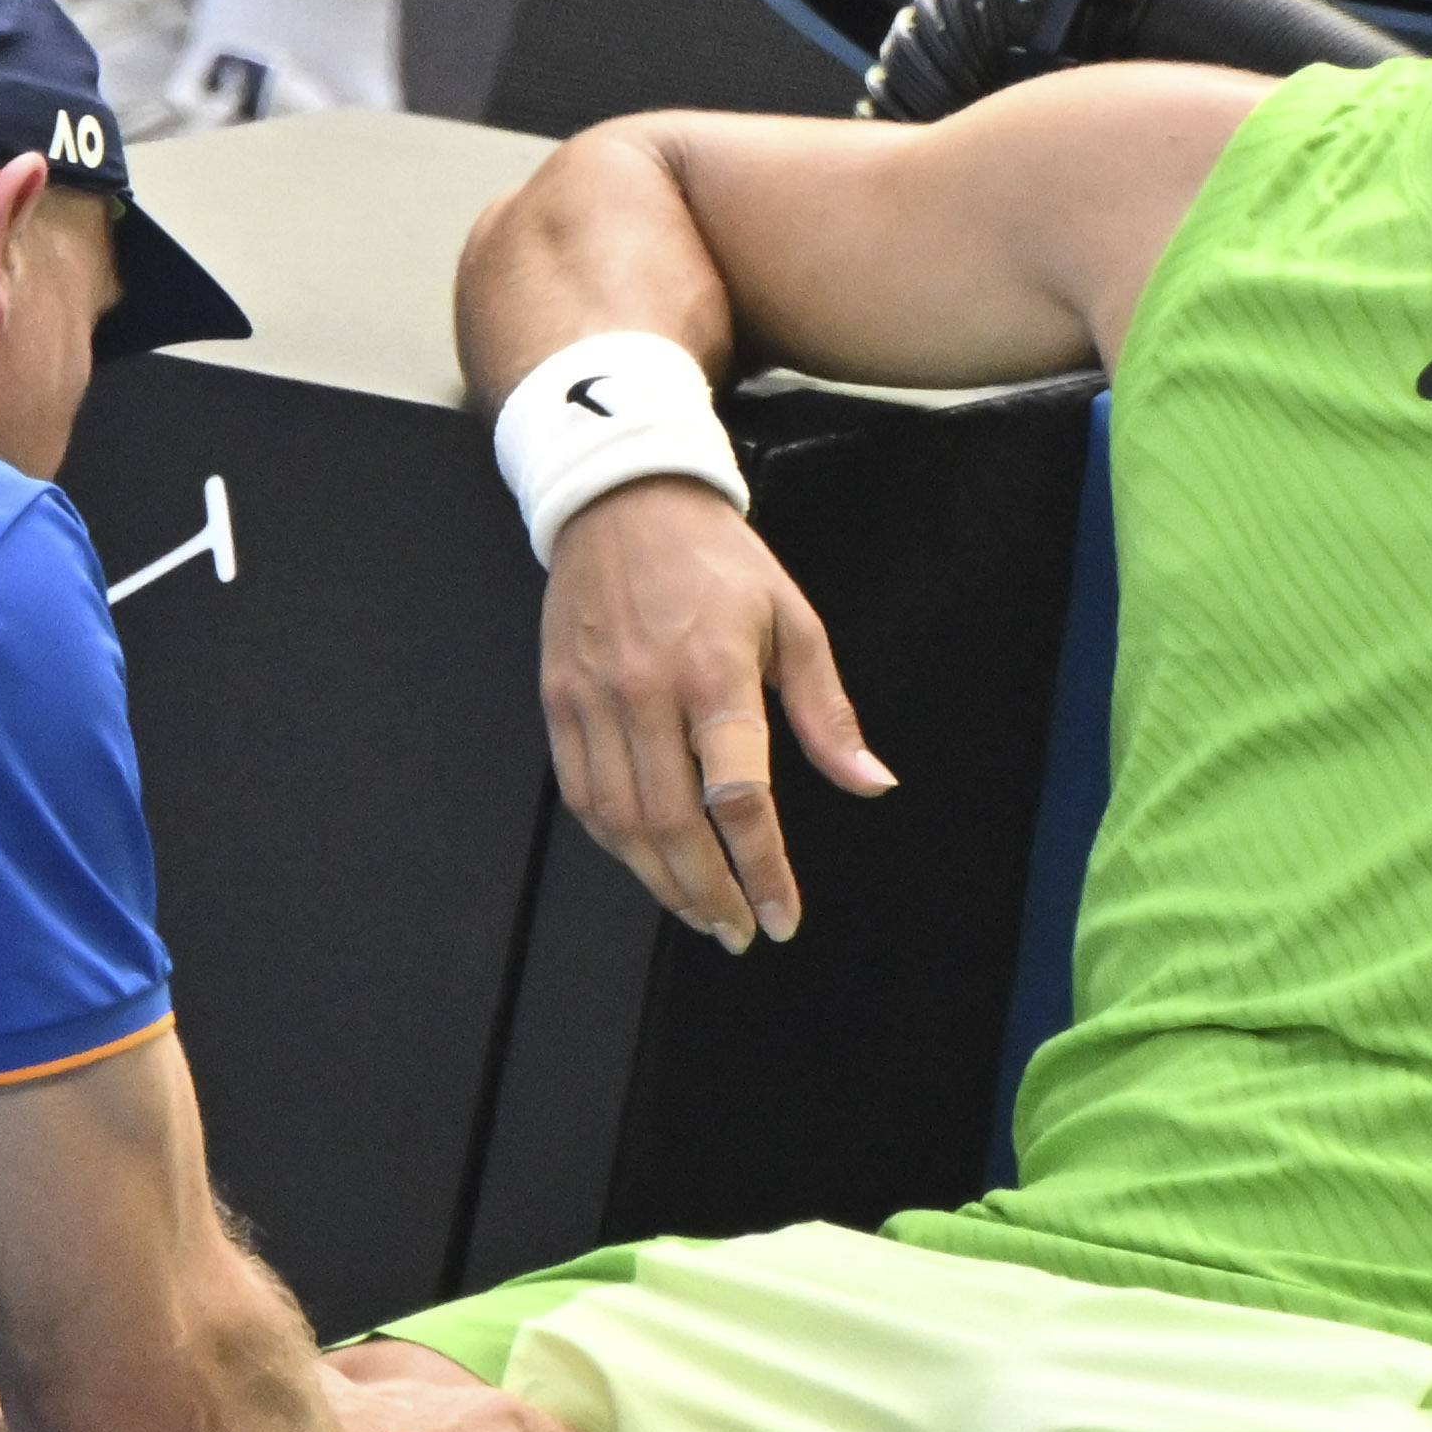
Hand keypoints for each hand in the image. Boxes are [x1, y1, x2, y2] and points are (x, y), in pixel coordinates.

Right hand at [541, 481, 891, 952]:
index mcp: (714, 671)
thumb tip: (871, 783)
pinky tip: (647, 865)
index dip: (763, 868)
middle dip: (710, 894)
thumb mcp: (793, 620)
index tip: (781, 915)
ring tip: (699, 912)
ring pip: (620, 822)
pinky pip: (583, 796)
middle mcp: (646, 692)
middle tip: (739, 931)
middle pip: (672, 825)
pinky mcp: (560, 701)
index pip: (738, 796)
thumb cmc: (716, 560)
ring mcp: (594, 699)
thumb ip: (828, 713)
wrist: (622, 500)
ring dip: (661, 882)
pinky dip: (615, 844)